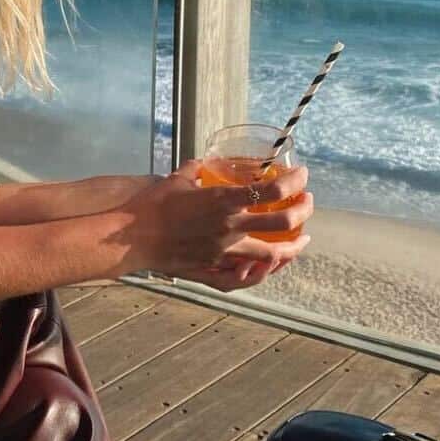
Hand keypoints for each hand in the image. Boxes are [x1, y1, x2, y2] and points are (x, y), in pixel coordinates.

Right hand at [122, 160, 312, 291]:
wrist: (132, 236)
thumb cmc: (153, 204)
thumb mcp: (179, 177)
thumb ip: (199, 169)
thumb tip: (208, 163)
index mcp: (223, 200)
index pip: (272, 192)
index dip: (294, 183)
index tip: (303, 176)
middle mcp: (229, 227)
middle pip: (282, 224)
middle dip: (303, 212)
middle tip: (307, 203)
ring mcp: (223, 251)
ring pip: (271, 255)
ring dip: (292, 248)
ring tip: (302, 240)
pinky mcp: (211, 268)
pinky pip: (244, 277)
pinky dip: (261, 272)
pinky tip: (269, 266)